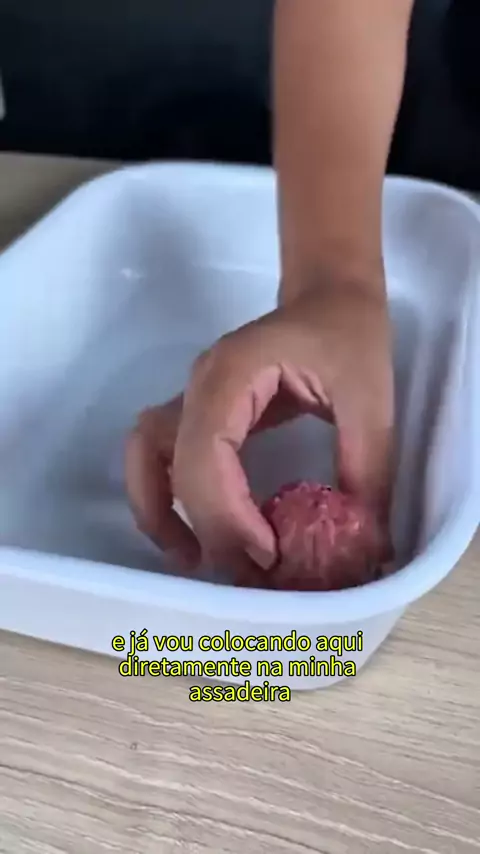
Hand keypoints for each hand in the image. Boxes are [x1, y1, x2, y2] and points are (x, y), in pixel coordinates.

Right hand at [125, 277, 394, 579]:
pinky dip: (163, 498)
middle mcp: (200, 385)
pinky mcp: (200, 412)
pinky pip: (159, 456)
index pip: (207, 450)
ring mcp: (193, 396)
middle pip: (176, 465)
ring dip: (160, 513)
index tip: (268, 556)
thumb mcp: (370, 400)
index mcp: (234, 373)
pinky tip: (193, 534)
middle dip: (208, 528)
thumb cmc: (349, 334)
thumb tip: (366, 546)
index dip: (227, 512)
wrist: (330, 295)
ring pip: (147, 457)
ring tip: (195, 560)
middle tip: (250, 574)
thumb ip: (366, 471)